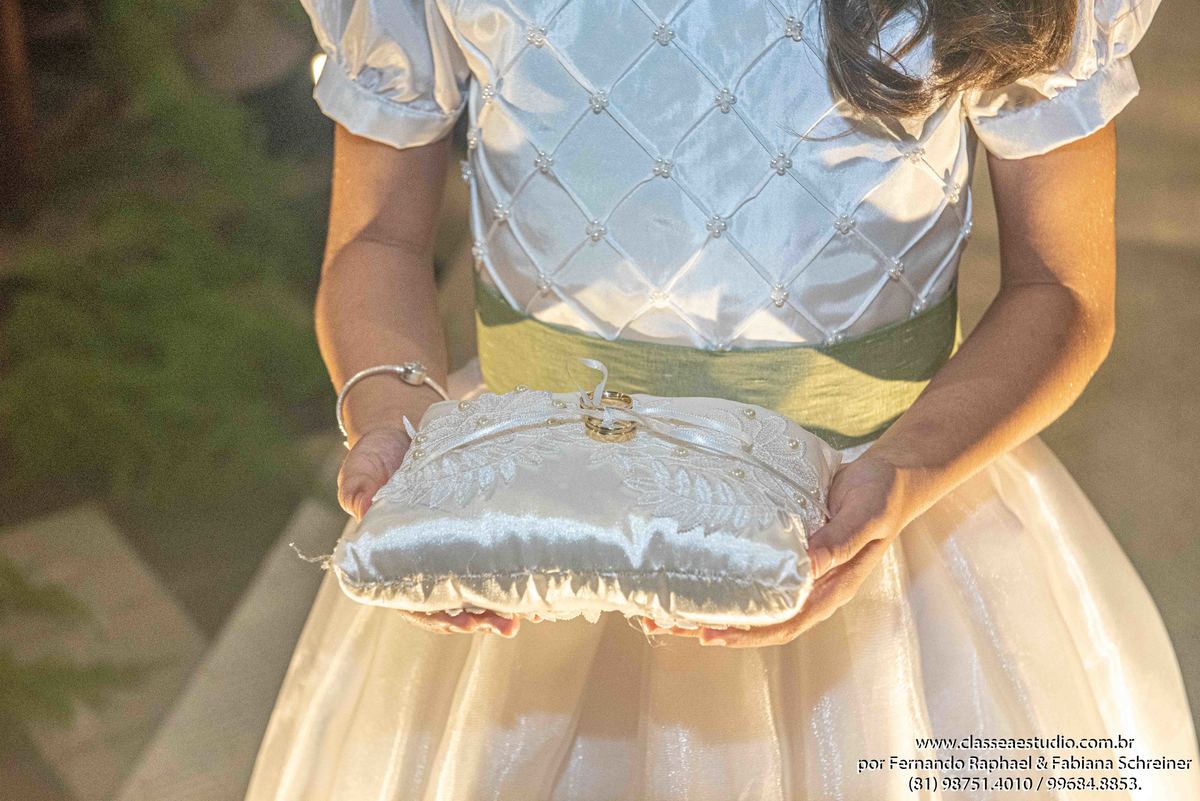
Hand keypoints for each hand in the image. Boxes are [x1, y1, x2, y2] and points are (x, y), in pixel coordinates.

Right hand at [337, 424, 521, 637]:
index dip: (435, 615)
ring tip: (528, 615)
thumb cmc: (379, 453)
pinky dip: (515, 576)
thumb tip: (360, 505)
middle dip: (479, 617)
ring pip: (477, 587)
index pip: (412, 599)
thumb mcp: (363, 466)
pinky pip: (497, 558)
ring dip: (502, 605)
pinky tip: (538, 590)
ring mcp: (453, 546)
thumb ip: (358, 486)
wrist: (407, 428)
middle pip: (451, 602)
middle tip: (504, 624)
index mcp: (393, 556)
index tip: (461, 622)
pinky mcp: (477, 529)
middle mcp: (425, 558)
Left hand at [639, 451, 910, 647]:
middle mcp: (809, 584)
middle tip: (667, 625)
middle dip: (714, 625)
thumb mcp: (866, 516)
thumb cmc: (880, 497)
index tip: (713, 635)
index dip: (749, 634)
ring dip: (711, 602)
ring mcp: (796, 567)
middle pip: (758, 617)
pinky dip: (724, 570)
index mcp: (831, 587)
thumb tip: (807, 564)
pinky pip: (752, 565)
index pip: (786, 623)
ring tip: (666, 606)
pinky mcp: (785, 545)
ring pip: (750, 594)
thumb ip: (840, 541)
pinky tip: (695, 566)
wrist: (885, 473)